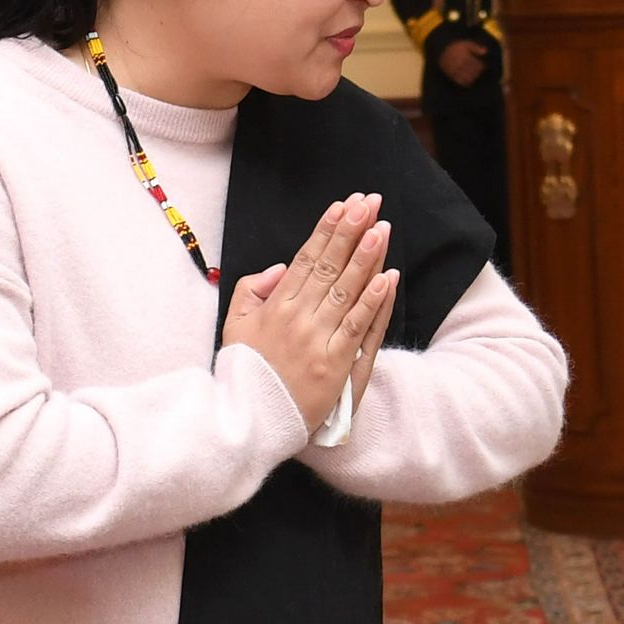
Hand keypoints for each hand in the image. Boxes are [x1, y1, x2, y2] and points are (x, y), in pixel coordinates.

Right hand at [222, 194, 397, 431]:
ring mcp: (318, 340)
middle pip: (330, 267)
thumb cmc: (245, 372)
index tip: (343, 206)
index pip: (306, 259)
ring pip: (347, 290)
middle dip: (351, 231)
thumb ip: (252, 290)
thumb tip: (282, 267)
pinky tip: (388, 277)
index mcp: (275, 306)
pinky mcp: (336, 364)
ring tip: (382, 227)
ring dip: (367, 257)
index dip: (326, 230)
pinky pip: (359, 327)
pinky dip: (374, 301)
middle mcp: (298, 318)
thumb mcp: (235, 324)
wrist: (250, 420)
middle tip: (369, 203)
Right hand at [438, 38, 488, 88]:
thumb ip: (476, 47)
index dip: (481, 66)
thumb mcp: (467, 44)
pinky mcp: (451, 75)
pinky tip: (469, 80)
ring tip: (475, 75)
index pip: (476, 64)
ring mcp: (455, 70)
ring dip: (473, 77)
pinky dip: (466, 82)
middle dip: (478, 72)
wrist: (443, 51)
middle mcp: (459, 63)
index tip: (484, 66)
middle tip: (479, 71)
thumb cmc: (457, 47)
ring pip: (467, 77)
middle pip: (472, 71)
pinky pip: (460, 81)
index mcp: (464, 56)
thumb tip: (486, 51)